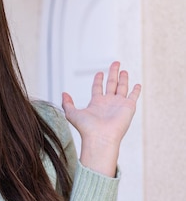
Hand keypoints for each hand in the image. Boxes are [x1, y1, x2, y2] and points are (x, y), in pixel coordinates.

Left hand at [62, 61, 140, 176]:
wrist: (100, 137)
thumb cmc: (86, 128)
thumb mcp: (72, 113)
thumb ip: (68, 103)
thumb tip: (64, 93)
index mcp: (96, 103)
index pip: (98, 88)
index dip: (98, 79)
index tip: (99, 72)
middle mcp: (108, 102)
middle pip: (111, 84)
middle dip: (113, 73)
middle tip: (115, 63)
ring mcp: (119, 104)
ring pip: (122, 88)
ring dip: (123, 79)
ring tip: (123, 70)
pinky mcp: (128, 107)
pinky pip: (133, 96)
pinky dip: (136, 90)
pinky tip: (137, 84)